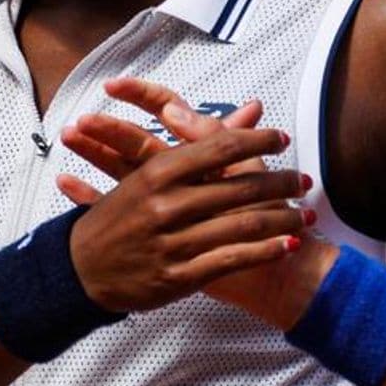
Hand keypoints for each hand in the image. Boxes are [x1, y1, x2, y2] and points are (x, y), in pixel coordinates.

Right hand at [50, 91, 304, 313]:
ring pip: (242, 225)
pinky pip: (232, 260)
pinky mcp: (178, 276)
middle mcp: (166, 205)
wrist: (79, 271)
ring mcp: (172, 242)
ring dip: (282, 219)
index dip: (257, 140)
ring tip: (306, 215)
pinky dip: (265, 251)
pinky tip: (288, 244)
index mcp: (157, 172)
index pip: (219, 146)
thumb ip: (202, 139)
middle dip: (281, 183)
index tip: (281, 138)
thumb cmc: (120, 215)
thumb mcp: (150, 171)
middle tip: (305, 180)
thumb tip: (253, 108)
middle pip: (240, 188)